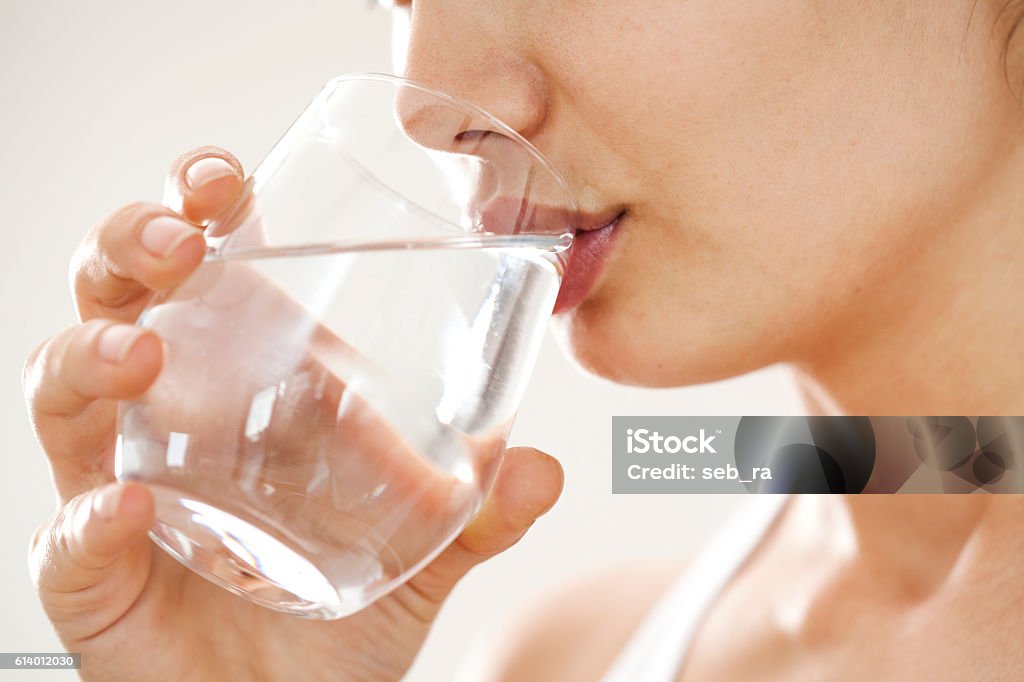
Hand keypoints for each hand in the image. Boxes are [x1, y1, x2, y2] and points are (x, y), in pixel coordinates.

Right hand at [22, 147, 562, 680]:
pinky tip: (129, 506)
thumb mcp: (420, 548)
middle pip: (117, 297)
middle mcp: (167, 416)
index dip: (198, 207)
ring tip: (141, 352)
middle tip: (180, 237)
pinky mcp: (95, 573)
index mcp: (241, 380)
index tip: (229, 177)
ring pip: (63, 393)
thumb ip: (478, 512)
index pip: (204, 266)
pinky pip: (69, 536)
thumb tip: (544, 469)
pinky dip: (90, 519)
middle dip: (130, 246)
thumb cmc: (337, 609)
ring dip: (91, 356)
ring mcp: (119, 484)